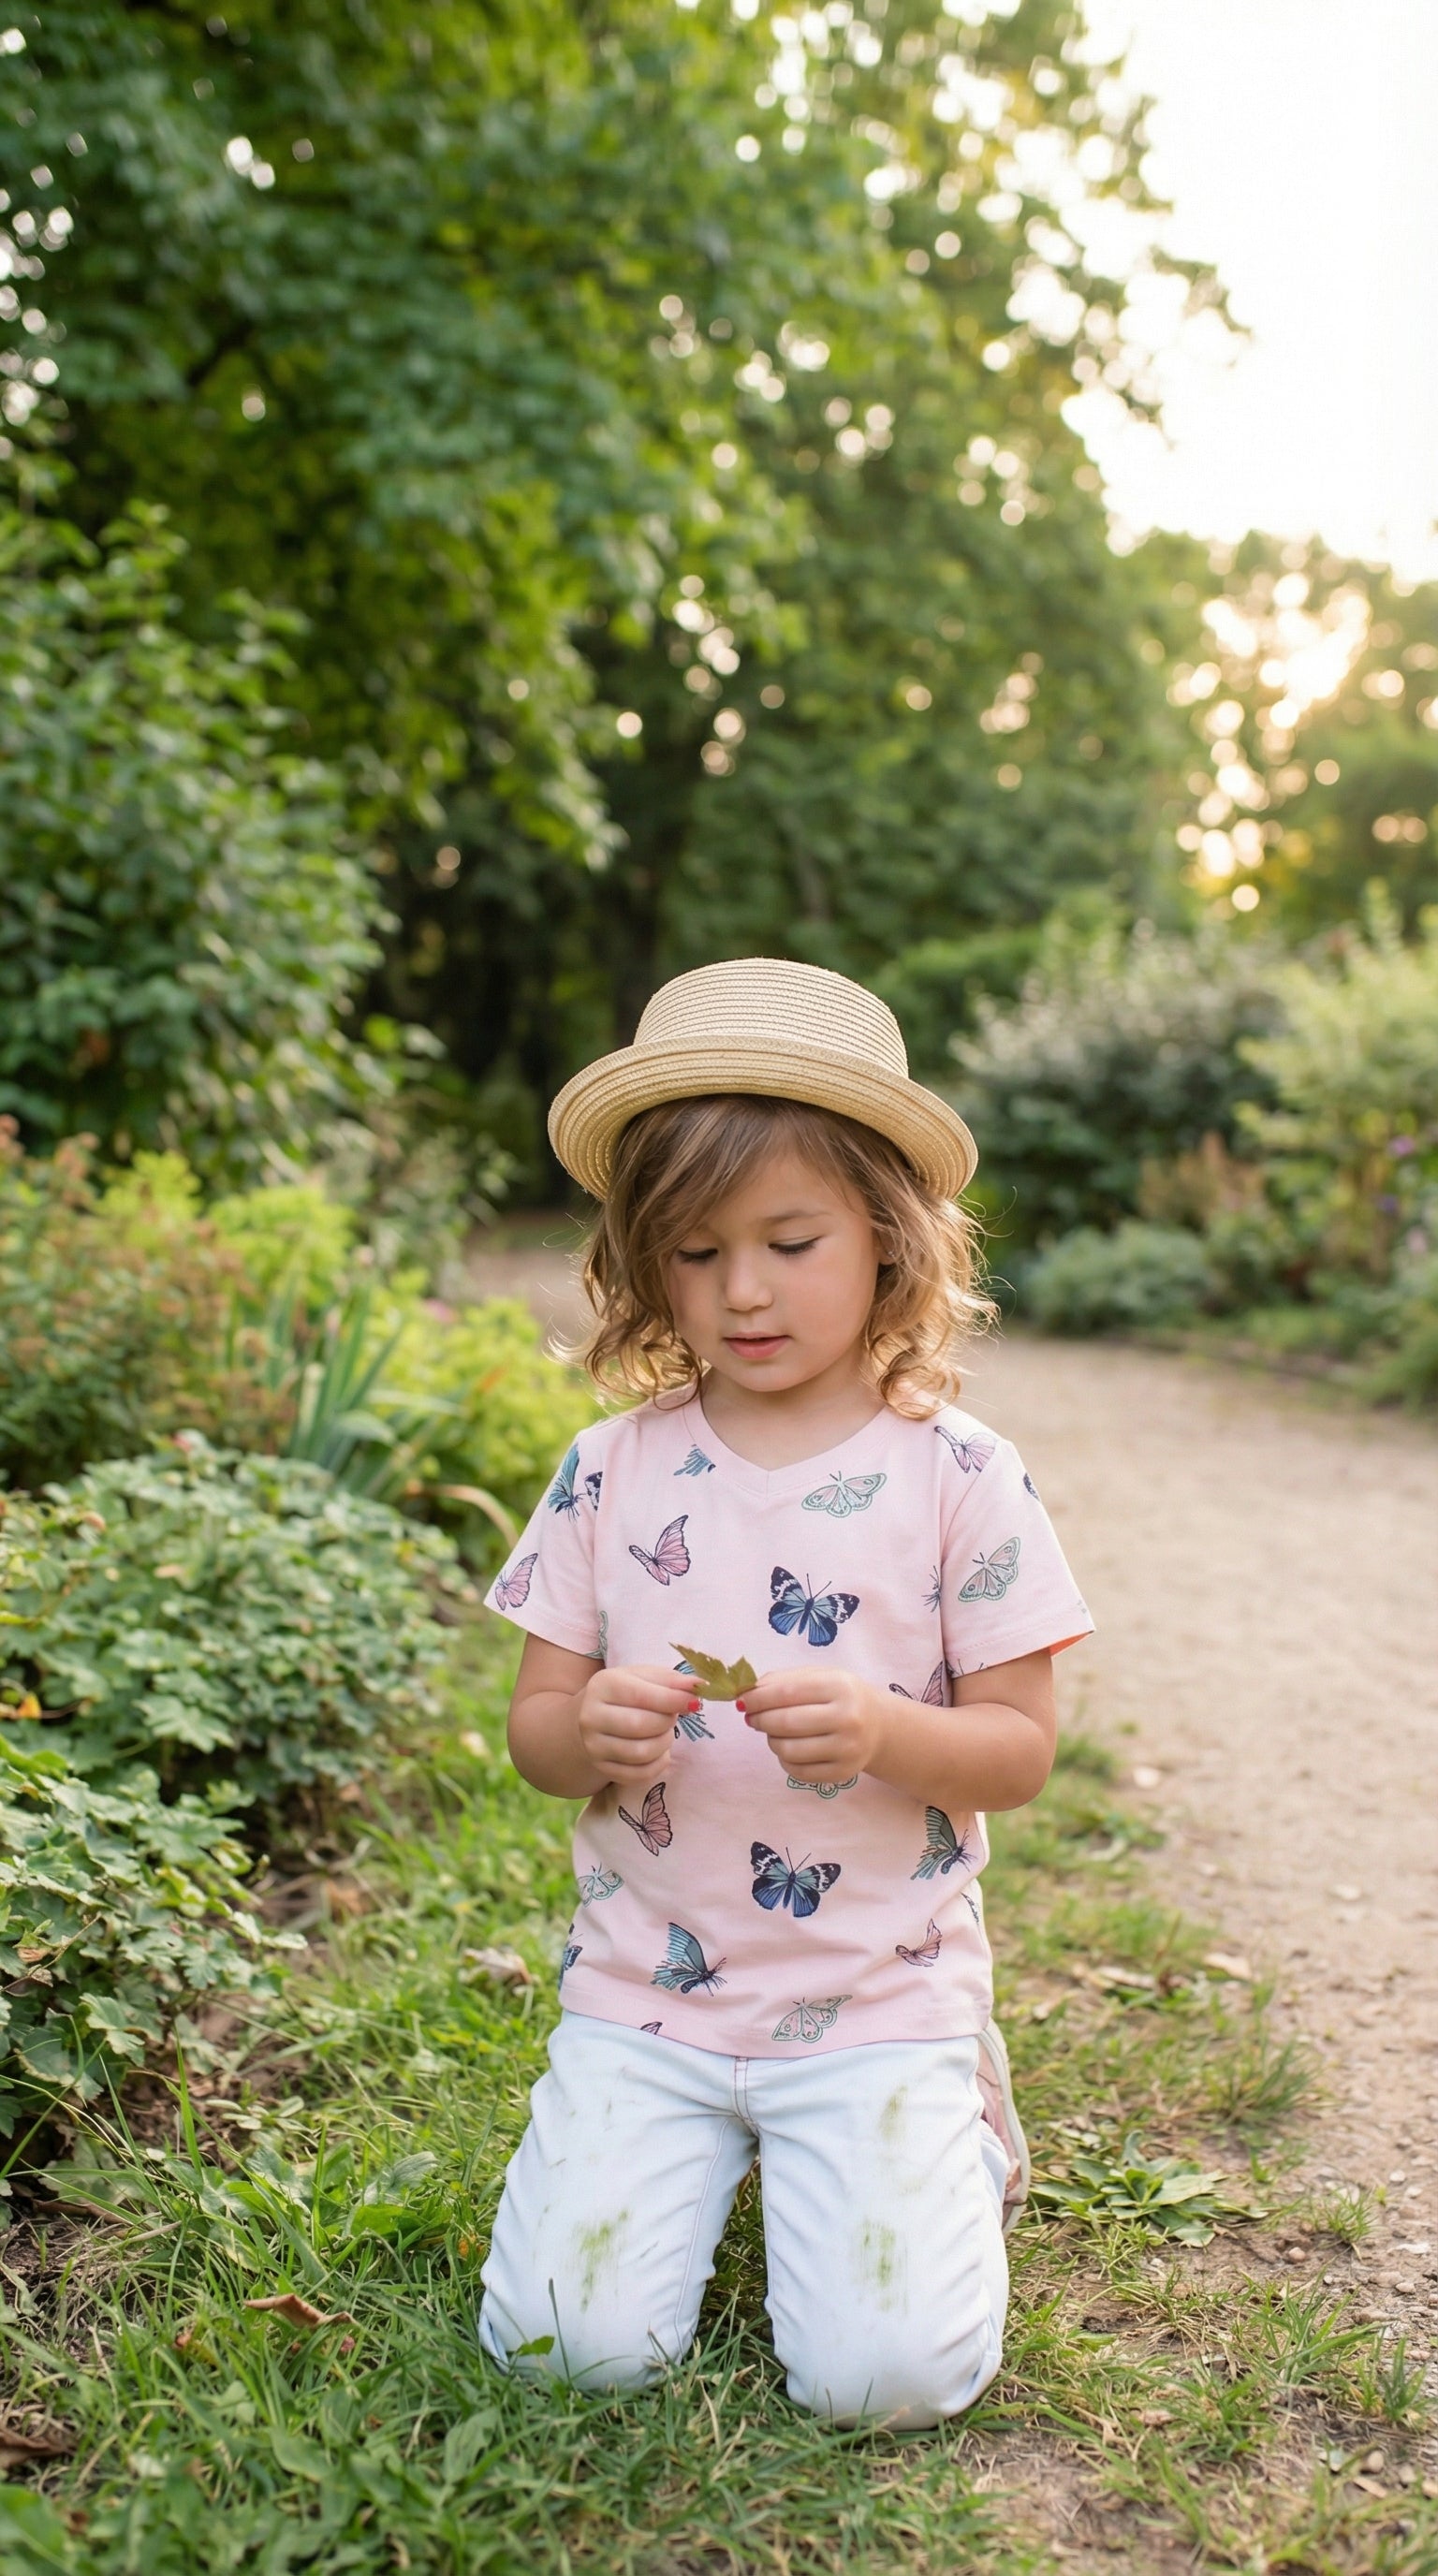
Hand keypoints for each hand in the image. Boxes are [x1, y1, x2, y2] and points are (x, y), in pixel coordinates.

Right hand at [577, 1664, 700, 1790]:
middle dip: (667, 1722)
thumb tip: (700, 1686)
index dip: (673, 1700)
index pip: (642, 1695)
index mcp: (603, 1685)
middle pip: (640, 1725)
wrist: (593, 1717)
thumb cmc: (626, 1693)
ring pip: (641, 1753)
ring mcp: (594, 1745)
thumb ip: (672, 1680)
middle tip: (671, 1716)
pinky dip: (658, 1763)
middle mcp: (591, 1716)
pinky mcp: (602, 1768)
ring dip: (664, 1743)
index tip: (695, 1702)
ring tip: (663, 1732)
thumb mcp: (645, 1678)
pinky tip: (658, 1751)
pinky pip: (640, 1774)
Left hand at [738, 1665, 890, 1786]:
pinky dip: (784, 1760)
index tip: (741, 1701)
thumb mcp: (820, 1677)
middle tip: (751, 1718)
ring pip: (789, 1750)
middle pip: (786, 1723)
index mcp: (840, 1687)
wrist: (879, 1726)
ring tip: (773, 1732)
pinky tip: (788, 1748)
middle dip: (760, 1720)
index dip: (758, 1698)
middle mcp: (848, 1718)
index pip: (787, 1693)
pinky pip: (798, 1771)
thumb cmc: (841, 1697)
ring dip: (771, 1740)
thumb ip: (783, 1681)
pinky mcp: (843, 1773)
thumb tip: (746, 1694)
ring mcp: (847, 1749)